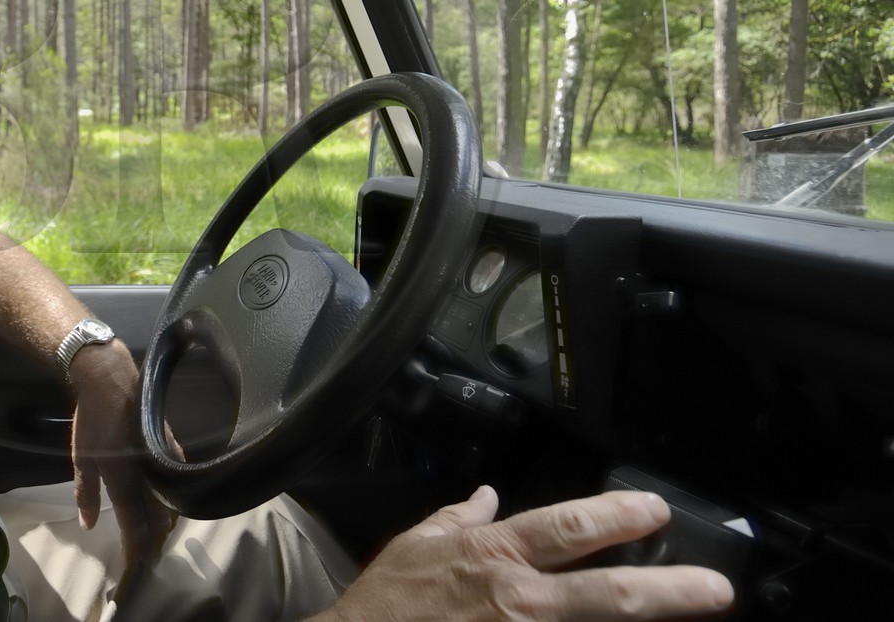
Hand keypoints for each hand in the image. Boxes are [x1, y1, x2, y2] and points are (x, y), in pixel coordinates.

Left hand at [67, 340, 176, 574]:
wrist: (110, 378)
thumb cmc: (91, 419)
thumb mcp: (81, 457)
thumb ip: (86, 493)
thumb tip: (89, 525)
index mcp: (123, 477)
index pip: (133, 521)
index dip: (135, 545)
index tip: (135, 564)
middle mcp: (146, 471)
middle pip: (157, 515)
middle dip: (154, 539)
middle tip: (150, 556)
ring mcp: (162, 457)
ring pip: (170, 498)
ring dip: (165, 520)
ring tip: (161, 535)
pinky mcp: (171, 443)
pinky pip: (177, 477)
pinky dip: (174, 494)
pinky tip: (171, 500)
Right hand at [317, 487, 734, 620]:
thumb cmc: (386, 605)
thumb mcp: (415, 546)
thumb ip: (456, 519)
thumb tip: (484, 496)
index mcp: (494, 557)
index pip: (567, 528)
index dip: (617, 517)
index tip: (655, 512)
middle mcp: (518, 600)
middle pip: (606, 593)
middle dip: (667, 590)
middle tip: (715, 590)